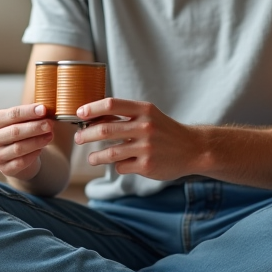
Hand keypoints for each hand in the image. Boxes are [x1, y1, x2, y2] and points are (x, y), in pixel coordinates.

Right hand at [0, 104, 56, 180]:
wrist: (20, 157)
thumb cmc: (22, 134)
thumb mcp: (23, 121)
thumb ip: (32, 115)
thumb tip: (44, 109)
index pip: (12, 114)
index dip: (29, 112)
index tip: (44, 109)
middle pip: (15, 131)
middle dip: (35, 127)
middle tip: (49, 124)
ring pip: (18, 148)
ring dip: (37, 141)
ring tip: (50, 135)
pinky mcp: (4, 168)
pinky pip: (20, 162)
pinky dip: (33, 155)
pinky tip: (41, 149)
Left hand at [74, 98, 203, 180]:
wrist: (193, 149)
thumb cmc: (164, 130)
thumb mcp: (149, 115)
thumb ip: (125, 115)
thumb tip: (93, 117)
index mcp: (144, 110)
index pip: (111, 105)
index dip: (91, 108)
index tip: (79, 114)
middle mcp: (145, 127)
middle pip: (105, 130)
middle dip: (86, 135)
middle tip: (78, 138)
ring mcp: (146, 148)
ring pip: (109, 153)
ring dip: (95, 156)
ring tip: (91, 158)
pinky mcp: (147, 166)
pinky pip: (120, 167)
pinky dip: (116, 166)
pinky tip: (119, 164)